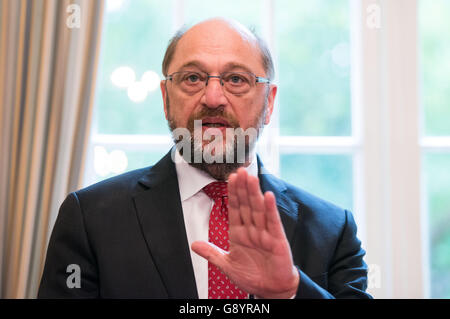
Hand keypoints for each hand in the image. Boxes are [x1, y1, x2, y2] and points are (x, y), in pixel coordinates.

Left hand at [191, 167, 298, 298]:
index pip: (235, 209)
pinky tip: (267, 196)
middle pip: (246, 205)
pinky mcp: (277, 240)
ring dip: (254, 193)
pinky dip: (270, 209)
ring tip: (251, 177)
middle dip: (242, 188)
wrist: (271, 291)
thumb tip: (193, 244)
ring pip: (258, 209)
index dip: (232, 194)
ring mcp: (265, 233)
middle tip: (239, 169)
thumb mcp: (227, 265)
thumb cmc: (252, 277)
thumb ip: (211, 253)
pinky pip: (273, 222)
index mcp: (239, 233)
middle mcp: (252, 230)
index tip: (230, 178)